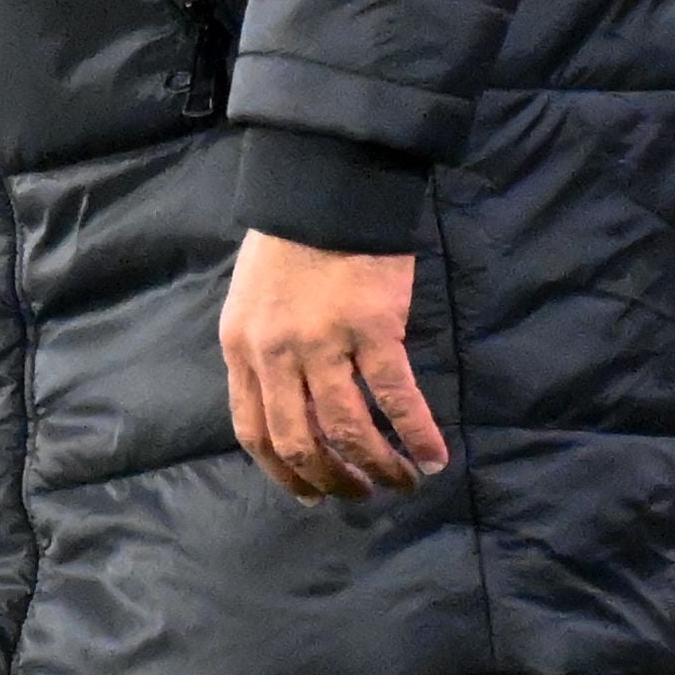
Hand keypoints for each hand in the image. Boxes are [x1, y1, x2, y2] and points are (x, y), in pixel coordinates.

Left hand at [219, 229, 448, 502]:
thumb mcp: (252, 298)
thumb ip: (263, 349)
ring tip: (403, 481)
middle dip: (334, 480)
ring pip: (348, 431)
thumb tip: (289, 406)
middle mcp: (275, 353)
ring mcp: (323, 342)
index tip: (311, 495)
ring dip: (379, 466)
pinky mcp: (372, 328)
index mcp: (241, 345)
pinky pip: (396, 398)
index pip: (254, 431)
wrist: (324, 180)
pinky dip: (417, 434)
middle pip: (300, 442)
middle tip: (362, 493)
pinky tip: (434, 454)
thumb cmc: (289, 234)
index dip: (284, 472)